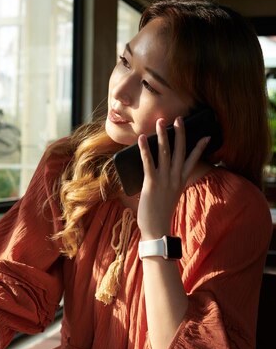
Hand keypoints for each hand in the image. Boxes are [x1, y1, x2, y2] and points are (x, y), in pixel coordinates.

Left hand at [137, 116, 210, 239]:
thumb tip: (156, 171)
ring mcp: (164, 180)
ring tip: (160, 122)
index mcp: (180, 181)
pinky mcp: (151, 183)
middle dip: (180, 134)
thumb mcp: (168, 196)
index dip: (200, 148)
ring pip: (165, 153)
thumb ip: (166, 183)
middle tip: (179, 119)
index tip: (207, 136)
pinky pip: (148, 162)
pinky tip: (140, 139)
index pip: (193, 161)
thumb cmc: (159, 214)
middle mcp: (175, 178)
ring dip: (162, 136)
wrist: (156, 229)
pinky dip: (145, 149)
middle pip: (180, 151)